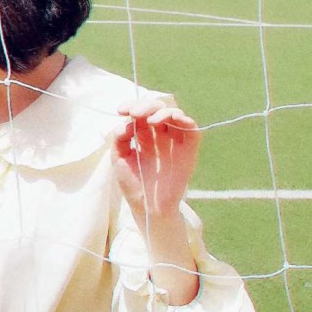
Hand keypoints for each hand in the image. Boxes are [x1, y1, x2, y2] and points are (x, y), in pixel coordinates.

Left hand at [112, 98, 200, 221]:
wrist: (147, 206)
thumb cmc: (133, 183)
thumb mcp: (119, 158)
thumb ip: (120, 138)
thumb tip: (127, 123)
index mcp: (143, 134)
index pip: (140, 112)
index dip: (132, 105)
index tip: (121, 110)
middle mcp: (160, 134)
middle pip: (157, 109)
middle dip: (145, 106)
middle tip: (134, 113)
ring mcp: (174, 141)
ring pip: (174, 114)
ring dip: (163, 111)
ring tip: (150, 121)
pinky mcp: (188, 150)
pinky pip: (192, 129)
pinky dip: (186, 120)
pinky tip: (174, 119)